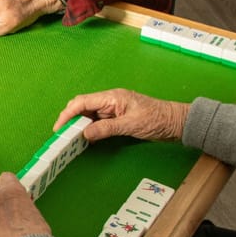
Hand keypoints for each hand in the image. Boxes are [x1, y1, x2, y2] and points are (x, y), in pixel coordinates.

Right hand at [55, 88, 188, 141]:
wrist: (176, 122)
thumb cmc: (158, 119)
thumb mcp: (131, 125)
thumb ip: (106, 128)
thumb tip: (85, 134)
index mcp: (112, 97)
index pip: (83, 102)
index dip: (67, 114)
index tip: (59, 127)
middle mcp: (111, 101)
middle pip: (83, 107)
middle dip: (70, 119)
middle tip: (62, 135)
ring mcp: (114, 110)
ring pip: (89, 115)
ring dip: (79, 126)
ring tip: (70, 139)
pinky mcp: (118, 118)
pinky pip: (98, 122)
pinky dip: (90, 129)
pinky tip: (86, 138)